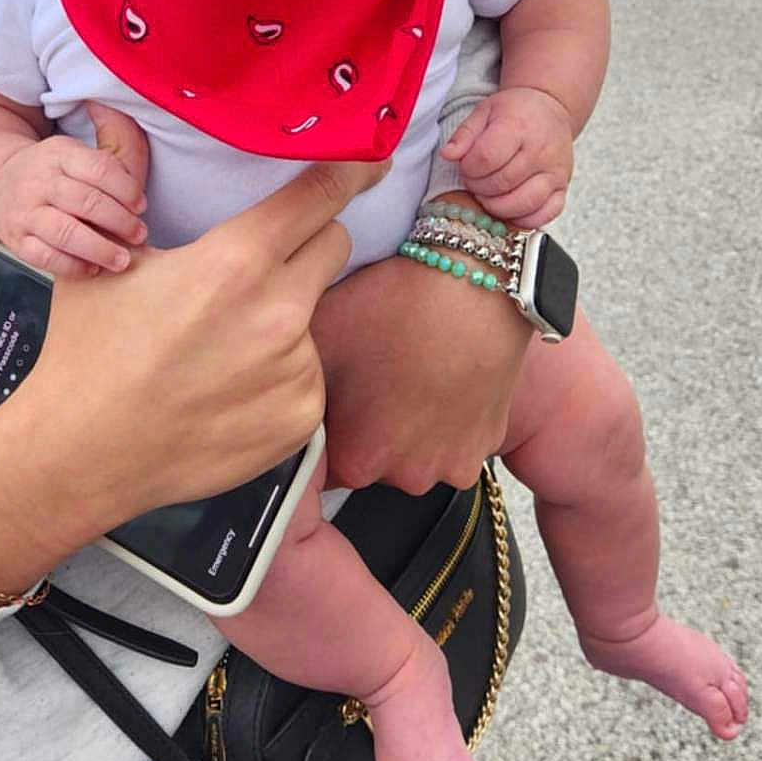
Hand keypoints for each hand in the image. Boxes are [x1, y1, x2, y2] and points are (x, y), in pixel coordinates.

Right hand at [0, 104, 147, 275]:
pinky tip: (93, 268)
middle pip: (86, 202)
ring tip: (122, 259)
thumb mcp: (79, 149)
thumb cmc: (57, 173)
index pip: (99, 169)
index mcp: (60, 153)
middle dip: (120, 222)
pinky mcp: (16, 240)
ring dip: (100, 249)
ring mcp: (25, 212)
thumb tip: (116, 109)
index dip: (127, 189)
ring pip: (66, 233)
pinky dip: (73, 266)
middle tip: (140, 234)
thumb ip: (110, 138)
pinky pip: (46, 258)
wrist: (1, 184)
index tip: (141, 205)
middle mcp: (39, 180)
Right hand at [0, 144, 389, 597]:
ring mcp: (296, 370)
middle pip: (333, 246)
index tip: (373, 163)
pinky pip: (308, 372)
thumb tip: (116, 114)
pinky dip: (280, 373)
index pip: (318, 197)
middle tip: (255, 269)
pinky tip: (229, 389)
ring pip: (314, 313)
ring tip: (221, 347)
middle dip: (305, 245)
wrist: (80, 452)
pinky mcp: (301, 417)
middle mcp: (278, 313)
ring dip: (284, 317)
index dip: (349, 172)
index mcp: (234, 262)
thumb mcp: (110, 257)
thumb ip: (132, 180)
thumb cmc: (88, 348)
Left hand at [312, 198, 531, 492]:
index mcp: (357, 460)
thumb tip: (273, 403)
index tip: (332, 403)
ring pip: (415, 454)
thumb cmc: (391, 307)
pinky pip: (455, 441)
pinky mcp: (487, 443)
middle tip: (371, 379)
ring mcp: (452, 465)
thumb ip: (292, 384)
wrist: (469, 283)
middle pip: (373, 463)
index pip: (325, 470)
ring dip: (410, 429)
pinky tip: (440, 379)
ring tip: (408, 375)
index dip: (326, 432)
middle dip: (368, 432)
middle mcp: (405, 477)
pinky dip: (447, 420)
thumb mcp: (319, 338)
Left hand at [440, 85, 573, 226]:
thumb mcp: (484, 112)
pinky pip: (545, 214)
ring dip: (497, 206)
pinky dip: (524, 219)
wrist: (551, 108)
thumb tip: (448, 155)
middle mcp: (541, 151)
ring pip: (523, 203)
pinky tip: (510, 209)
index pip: (487, 157)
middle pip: (501, 183)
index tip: (466, 166)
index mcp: (518, 127)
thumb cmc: (515, 112)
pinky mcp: (564, 187)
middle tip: (475, 180)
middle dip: (479, 188)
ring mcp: (555, 171)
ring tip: (489, 194)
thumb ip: (464, 135)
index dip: (469, 168)